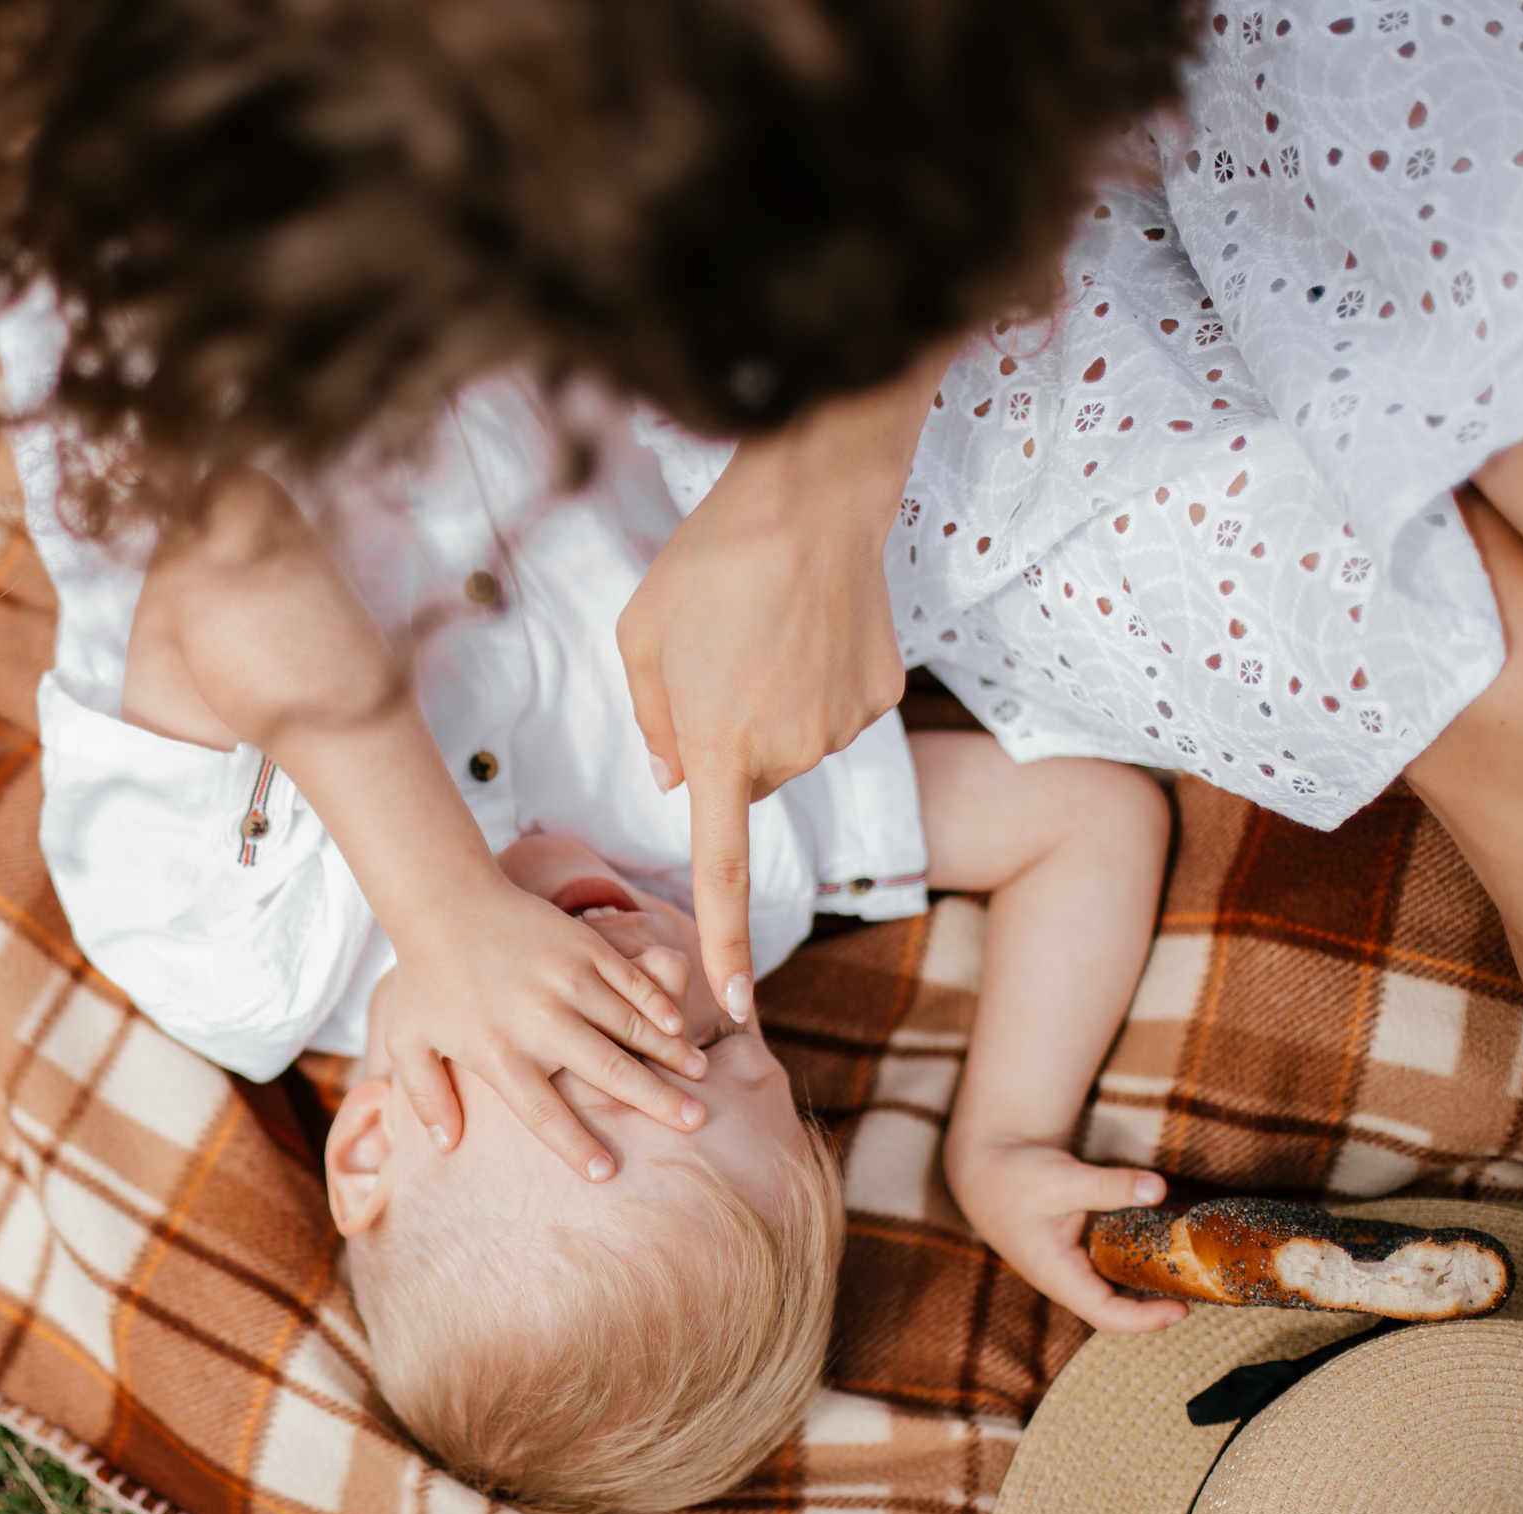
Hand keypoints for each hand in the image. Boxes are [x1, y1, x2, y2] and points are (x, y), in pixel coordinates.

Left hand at [383, 873, 706, 1182]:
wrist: (444, 900)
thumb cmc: (427, 979)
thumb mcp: (408, 1042)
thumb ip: (425, 1098)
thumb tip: (446, 1148)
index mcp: (497, 1052)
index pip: (543, 1113)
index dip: (576, 1146)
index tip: (606, 1172)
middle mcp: (538, 1020)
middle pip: (608, 1071)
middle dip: (656, 1100)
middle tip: (695, 1122)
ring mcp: (566, 979)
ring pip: (630, 1024)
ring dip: (670, 1052)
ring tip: (700, 1076)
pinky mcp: (582, 946)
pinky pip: (630, 980)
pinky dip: (657, 1003)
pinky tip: (680, 1026)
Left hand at [617, 347, 952, 1023]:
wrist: (811, 497)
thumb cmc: (708, 565)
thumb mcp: (641, 643)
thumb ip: (653, 725)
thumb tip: (676, 782)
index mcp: (719, 750)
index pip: (721, 869)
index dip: (724, 941)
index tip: (732, 1006)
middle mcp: (788, 752)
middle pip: (746, 778)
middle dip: (726, 739)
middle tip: (718, 658)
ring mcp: (843, 727)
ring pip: (792, 745)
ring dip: (771, 706)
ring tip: (764, 631)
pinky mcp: (881, 696)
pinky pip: (834, 711)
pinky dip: (817, 683)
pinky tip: (811, 628)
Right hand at [947, 1138, 1187, 1333]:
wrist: (982, 1164)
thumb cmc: (1012, 1175)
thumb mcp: (1062, 1178)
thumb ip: (1109, 1185)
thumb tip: (1157, 1187)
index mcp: (1055, 1272)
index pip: (1106, 1315)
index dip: (1147, 1320)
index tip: (1183, 1309)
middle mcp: (1063, 1277)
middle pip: (1116, 1310)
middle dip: (1156, 1307)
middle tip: (1199, 1291)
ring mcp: (1068, 1267)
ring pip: (1114, 1291)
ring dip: (1148, 1289)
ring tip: (1188, 1275)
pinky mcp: (1074, 1252)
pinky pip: (1110, 1271)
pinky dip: (1136, 1266)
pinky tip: (1161, 1251)